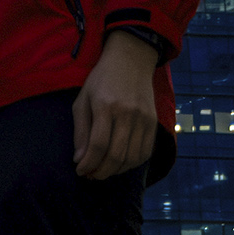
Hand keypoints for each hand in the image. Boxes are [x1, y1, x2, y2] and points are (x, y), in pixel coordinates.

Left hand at [72, 30, 160, 180]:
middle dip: (101, 172)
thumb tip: (79, 160)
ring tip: (103, 170)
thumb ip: (80, 130)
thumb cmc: (102, 79)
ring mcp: (143, 118)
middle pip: (116, 155)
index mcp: (106, 105)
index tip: (80, 170)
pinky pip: (145, 153)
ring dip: (116, 171)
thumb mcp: (83, 99)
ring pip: (131, 158)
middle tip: (91, 175)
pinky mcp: (153, 122)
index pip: (98, 145)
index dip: (88, 164)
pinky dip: (132, 164)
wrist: (131, 59)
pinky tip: (120, 163)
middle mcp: (127, 113)